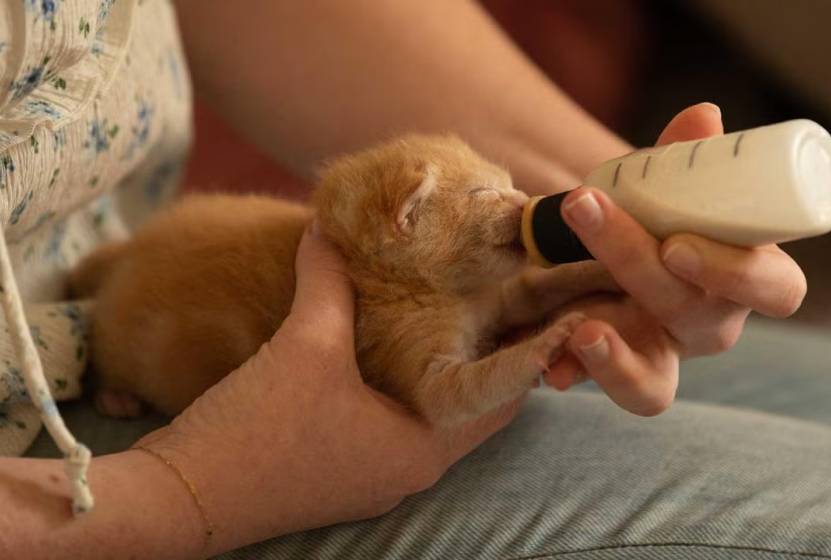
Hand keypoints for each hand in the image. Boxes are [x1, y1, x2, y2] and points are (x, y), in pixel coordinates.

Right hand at [134, 224, 517, 552]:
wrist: (181, 496)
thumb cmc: (257, 429)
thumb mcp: (304, 345)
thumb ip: (329, 282)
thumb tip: (330, 228)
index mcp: (422, 448)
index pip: (503, 399)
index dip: (524, 350)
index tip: (532, 306)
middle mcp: (409, 469)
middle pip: (469, 408)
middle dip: (483, 356)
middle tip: (491, 299)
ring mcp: (373, 476)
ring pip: (427, 416)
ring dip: (438, 372)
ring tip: (448, 314)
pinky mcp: (341, 472)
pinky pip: (390, 423)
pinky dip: (398, 387)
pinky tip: (384, 347)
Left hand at [542, 103, 806, 414]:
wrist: (612, 251)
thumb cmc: (659, 218)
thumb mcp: (668, 189)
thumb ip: (683, 160)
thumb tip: (702, 116)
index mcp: (744, 276)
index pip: (776, 289)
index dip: (737, 273)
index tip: (677, 244)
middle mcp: (709, 323)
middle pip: (695, 315)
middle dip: (635, 263)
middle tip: (586, 211)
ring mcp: (662, 355)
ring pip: (657, 387)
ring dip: (618, 362)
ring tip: (581, 331)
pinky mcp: (621, 371)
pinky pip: (604, 388)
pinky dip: (575, 373)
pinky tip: (550, 366)